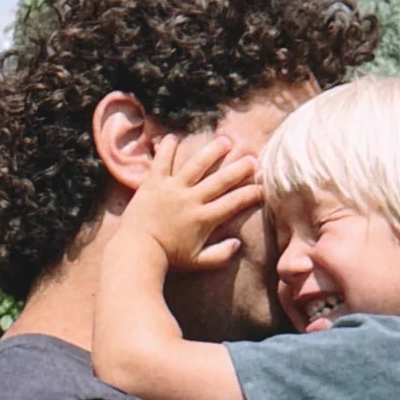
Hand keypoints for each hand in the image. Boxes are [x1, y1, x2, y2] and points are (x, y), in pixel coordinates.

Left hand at [131, 134, 264, 272]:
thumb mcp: (198, 262)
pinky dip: (167, 148)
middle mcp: (192, 199)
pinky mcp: (153, 183)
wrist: (136, 251)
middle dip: (240, 168)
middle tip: (253, 158)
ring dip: (212, 151)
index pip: (235, 202)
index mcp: (205, 218)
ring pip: (197, 165)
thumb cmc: (168, 259)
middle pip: (221, 180)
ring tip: (226, 141)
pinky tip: (173, 137)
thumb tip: (238, 243)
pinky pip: (162, 161)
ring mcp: (173, 189)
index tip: (263, 187)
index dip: (251, 193)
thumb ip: (220, 255)